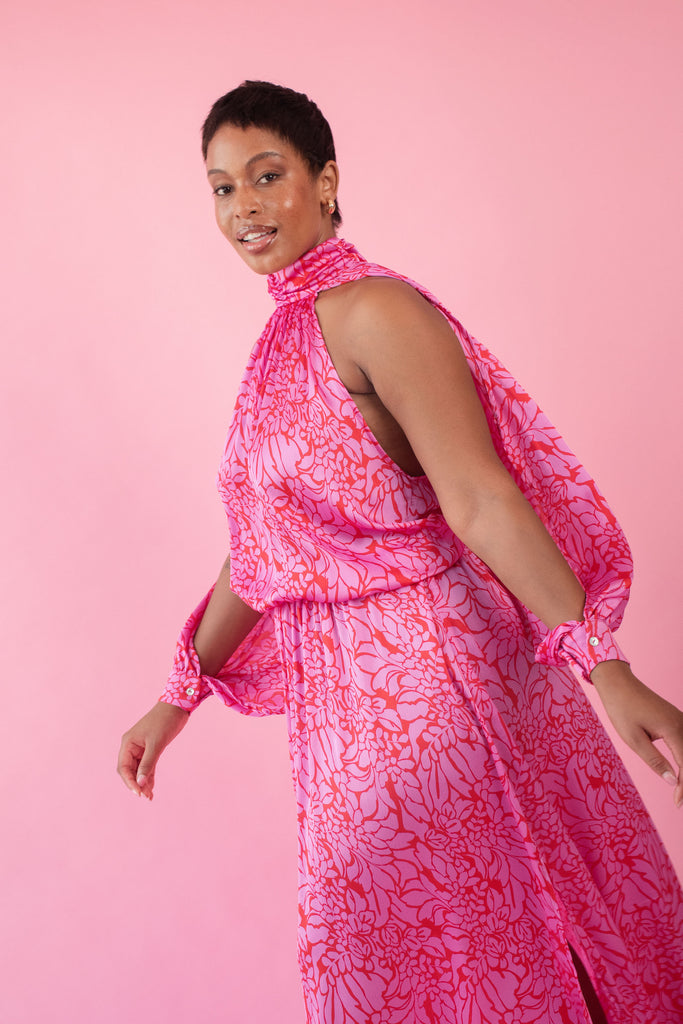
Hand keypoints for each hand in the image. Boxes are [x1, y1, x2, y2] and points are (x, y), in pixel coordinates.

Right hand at [117, 702, 189, 799]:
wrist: (177, 706)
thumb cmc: (164, 721)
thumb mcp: (156, 744)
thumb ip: (148, 764)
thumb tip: (141, 783)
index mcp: (128, 743)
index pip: (124, 767)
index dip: (129, 782)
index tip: (138, 793)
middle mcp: (131, 746)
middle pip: (129, 771)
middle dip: (136, 784)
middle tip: (146, 796)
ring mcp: (141, 748)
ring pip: (139, 770)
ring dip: (143, 782)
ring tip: (149, 796)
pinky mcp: (150, 749)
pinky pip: (147, 766)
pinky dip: (149, 776)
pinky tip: (151, 787)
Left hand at [591, 660, 682, 807]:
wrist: (618, 683)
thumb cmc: (622, 709)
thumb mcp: (633, 739)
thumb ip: (654, 760)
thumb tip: (672, 780)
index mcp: (673, 729)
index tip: (677, 802)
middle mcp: (682, 723)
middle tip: (679, 800)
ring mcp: (680, 719)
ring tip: (681, 790)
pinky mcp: (676, 719)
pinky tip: (681, 770)